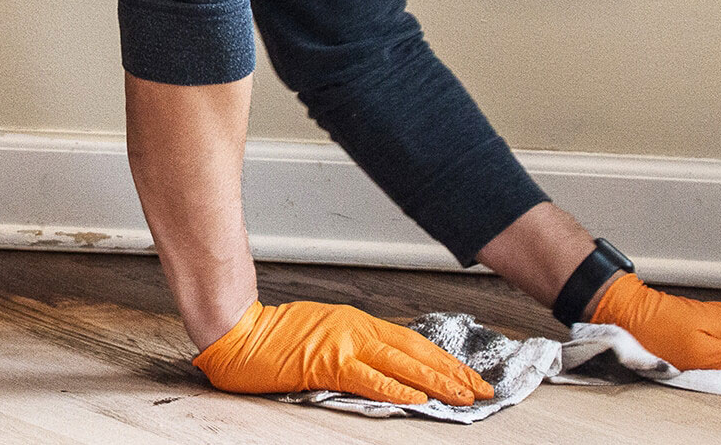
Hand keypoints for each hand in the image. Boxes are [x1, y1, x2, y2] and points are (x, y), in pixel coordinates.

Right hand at [191, 300, 494, 404]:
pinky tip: (417, 398)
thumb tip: (384, 370)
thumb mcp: (322, 334)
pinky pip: (368, 378)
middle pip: (416, 351)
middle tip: (483, 389)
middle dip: (453, 372)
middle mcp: (356, 328)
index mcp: (357, 322)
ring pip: (401, 364)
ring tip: (464, 395)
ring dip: (436, 381)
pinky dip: (395, 388)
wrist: (237, 332)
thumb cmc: (272, 337)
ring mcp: (343, 343)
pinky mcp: (326, 362)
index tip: (468, 375)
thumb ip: (353, 349)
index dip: (444, 360)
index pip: (412, 342)